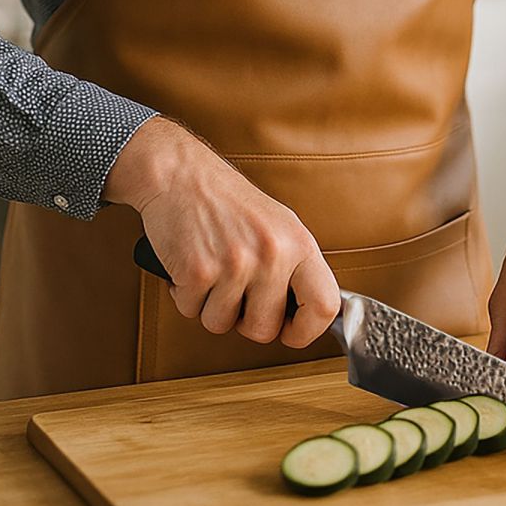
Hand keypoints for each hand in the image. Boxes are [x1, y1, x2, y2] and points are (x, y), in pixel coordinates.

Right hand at [102, 117, 340, 348]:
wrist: (180, 173)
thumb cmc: (227, 201)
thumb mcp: (277, 225)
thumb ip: (294, 267)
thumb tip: (307, 315)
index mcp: (299, 242)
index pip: (325, 305)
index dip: (307, 331)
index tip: (289, 332)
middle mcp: (272, 253)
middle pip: (264, 330)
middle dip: (244, 320)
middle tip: (234, 290)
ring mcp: (235, 263)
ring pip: (222, 325)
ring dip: (211, 306)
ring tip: (211, 269)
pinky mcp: (198, 270)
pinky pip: (191, 312)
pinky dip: (185, 295)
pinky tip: (189, 263)